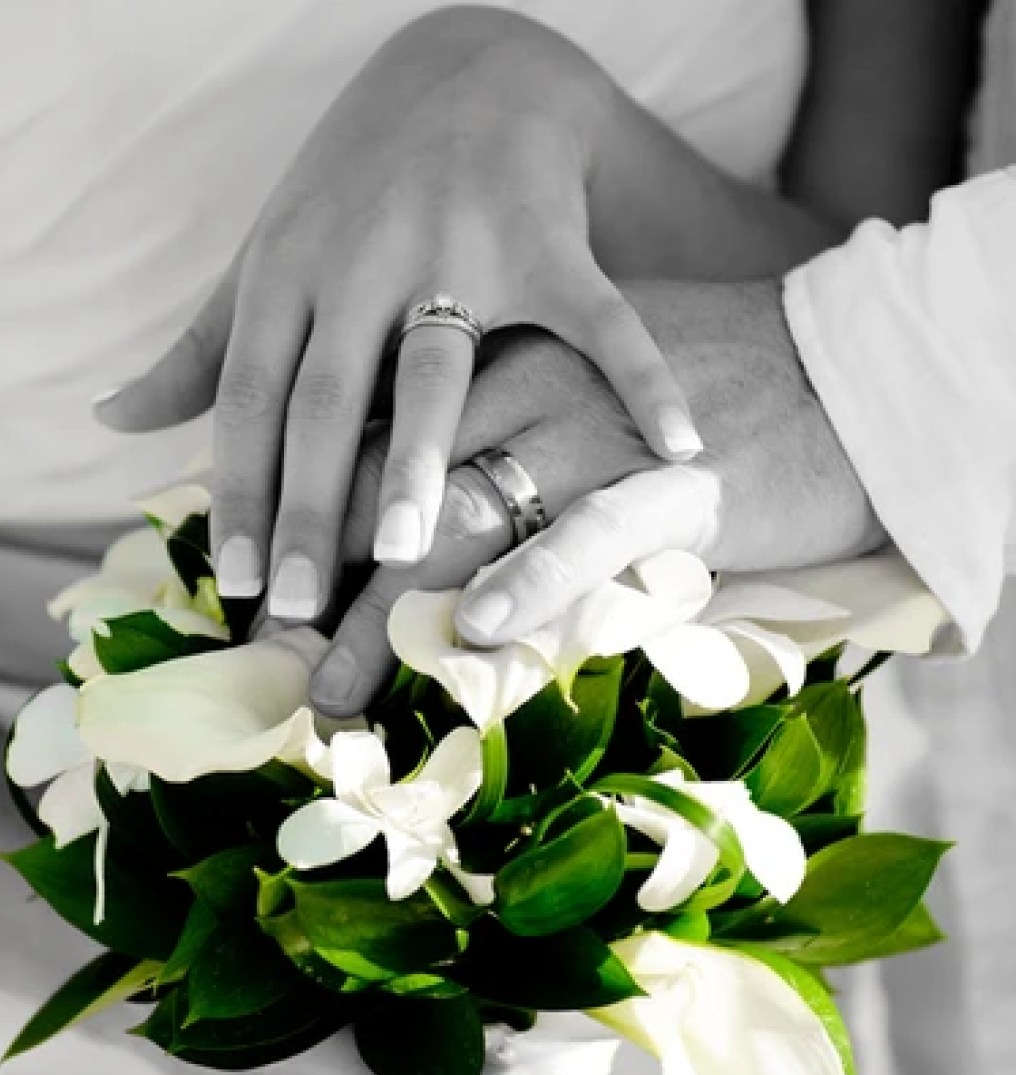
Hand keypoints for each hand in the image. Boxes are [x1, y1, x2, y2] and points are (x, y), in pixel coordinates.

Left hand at [95, 6, 696, 625]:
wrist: (463, 68)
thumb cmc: (351, 187)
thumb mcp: (265, 259)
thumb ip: (199, 349)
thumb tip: (110, 422)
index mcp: (286, 273)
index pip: (251, 398)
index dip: (241, 491)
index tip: (240, 584)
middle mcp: (357, 259)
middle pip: (326, 399)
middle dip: (312, 505)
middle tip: (304, 606)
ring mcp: (454, 243)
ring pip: (434, 365)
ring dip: (423, 456)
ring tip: (412, 552)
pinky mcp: (544, 235)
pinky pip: (595, 315)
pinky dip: (640, 374)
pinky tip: (677, 445)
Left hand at [307, 280, 883, 713]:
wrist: (841, 367)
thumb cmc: (698, 382)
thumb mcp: (579, 374)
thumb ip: (497, 418)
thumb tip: (423, 488)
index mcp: (495, 354)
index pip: (375, 435)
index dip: (311, 517)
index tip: (262, 584)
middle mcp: (527, 382)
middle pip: (396, 488)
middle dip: (325, 579)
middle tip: (268, 653)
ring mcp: (596, 430)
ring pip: (464, 523)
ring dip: (390, 615)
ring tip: (332, 689)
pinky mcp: (672, 481)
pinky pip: (585, 534)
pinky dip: (531, 581)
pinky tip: (479, 629)